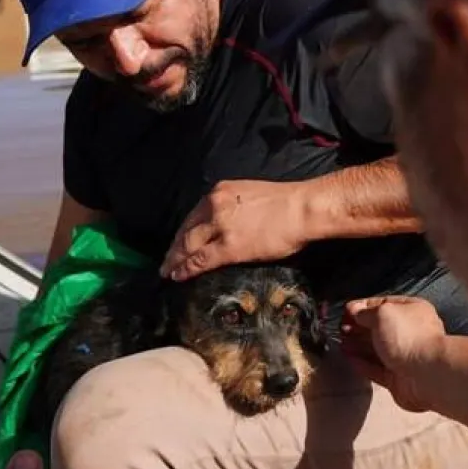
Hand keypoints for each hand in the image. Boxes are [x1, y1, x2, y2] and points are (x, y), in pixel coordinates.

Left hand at [160, 179, 311, 279]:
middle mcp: (214, 206)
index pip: (194, 215)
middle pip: (186, 230)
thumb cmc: (285, 202)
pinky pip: (200, 259)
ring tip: (168, 272)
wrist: (301, 208)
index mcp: (220, 192)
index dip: (183, 232)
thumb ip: (233, 206)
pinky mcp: (228, 247)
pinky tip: (178, 276)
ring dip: (175, 260)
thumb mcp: (250, 195)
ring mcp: (220, 226)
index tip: (177, 243)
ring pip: (188, 245)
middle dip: (174, 248)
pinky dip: (186, 269)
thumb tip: (226, 223)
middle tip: (166, 262)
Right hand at [340, 295, 448, 412]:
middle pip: (379, 327)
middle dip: (358, 327)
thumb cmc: (407, 337)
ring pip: (376, 349)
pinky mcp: (397, 377)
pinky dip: (362, 363)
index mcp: (411, 310)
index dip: (363, 306)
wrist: (426, 374)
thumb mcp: (382, 314)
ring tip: (340, 343)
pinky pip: (376, 368)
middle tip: (340, 328)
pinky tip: (349, 358)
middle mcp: (409, 332)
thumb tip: (355, 311)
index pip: (383, 304)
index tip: (345, 311)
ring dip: (358, 345)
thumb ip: (365, 312)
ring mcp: (404, 356)